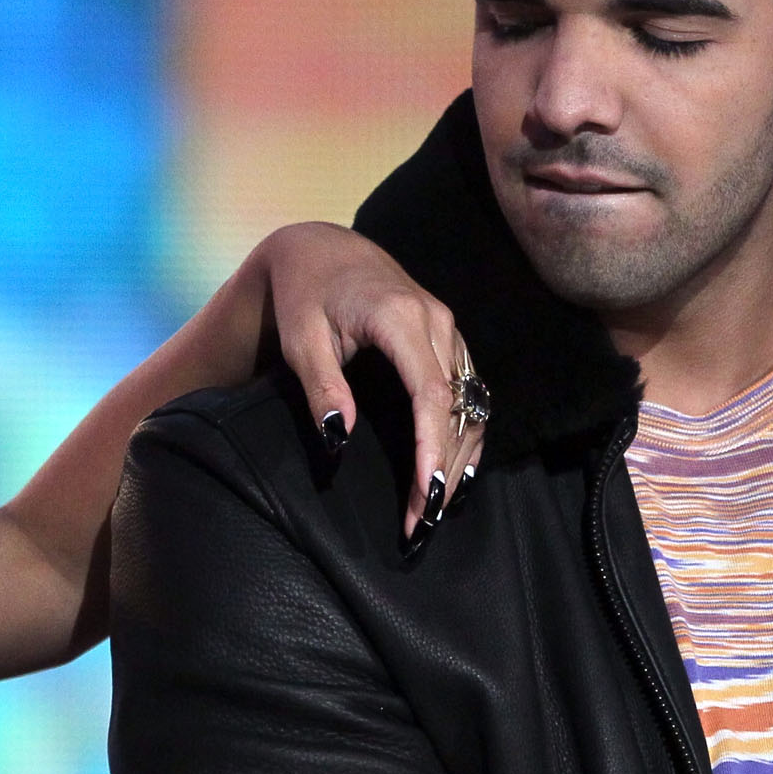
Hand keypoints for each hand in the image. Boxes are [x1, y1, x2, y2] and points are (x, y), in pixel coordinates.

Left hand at [254, 222, 489, 539]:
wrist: (322, 251)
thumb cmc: (305, 295)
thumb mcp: (300, 338)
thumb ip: (320, 385)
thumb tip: (339, 436)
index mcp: (401, 316)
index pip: (431, 394)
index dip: (432, 449)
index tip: (423, 496)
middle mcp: (437, 321)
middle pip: (458, 406)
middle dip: (445, 468)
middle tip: (424, 522)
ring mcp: (448, 330)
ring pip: (472, 404)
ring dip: (459, 458)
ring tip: (436, 509)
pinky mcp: (449, 341)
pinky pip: (470, 394)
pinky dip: (465, 436)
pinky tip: (454, 473)